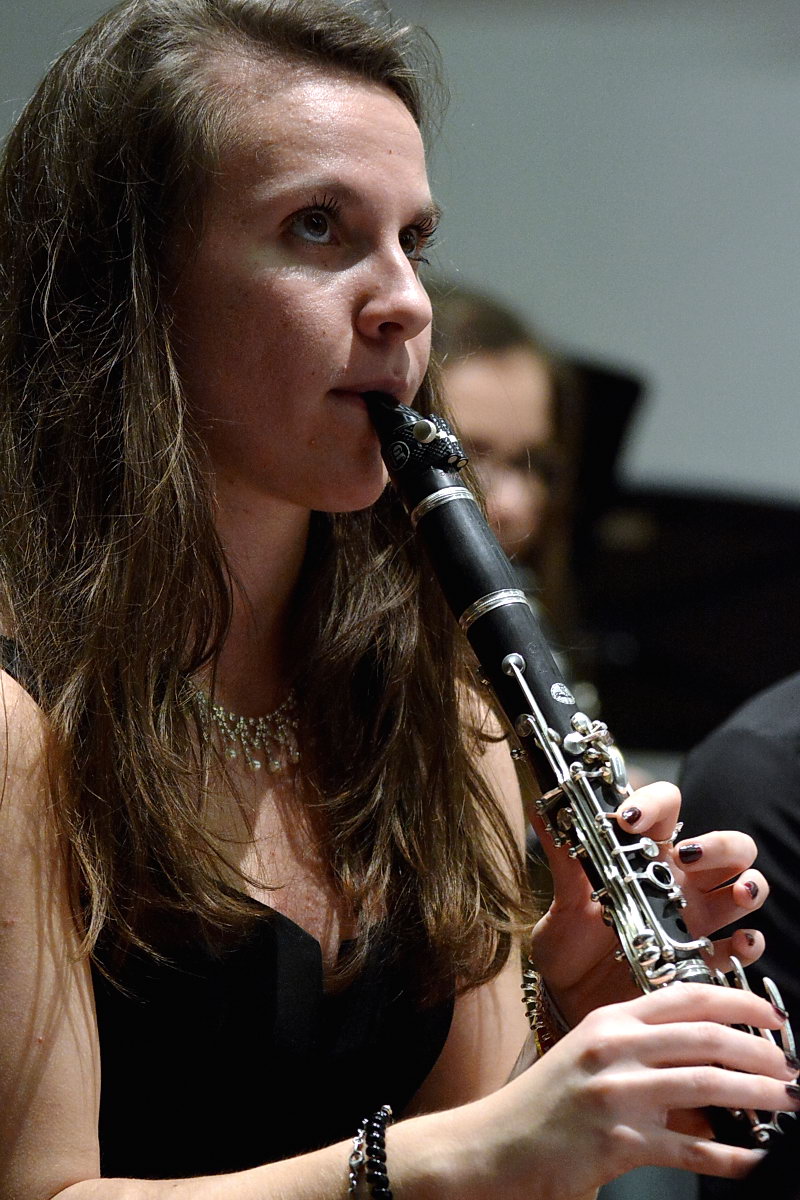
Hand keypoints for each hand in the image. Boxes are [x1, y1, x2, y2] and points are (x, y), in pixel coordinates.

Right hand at [459, 984, 796, 1199]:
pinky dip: (732, 1156)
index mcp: (609, 1021)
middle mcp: (614, 1048)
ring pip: (706, 1085)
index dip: (738, 1002)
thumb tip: (712, 1073)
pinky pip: (691, 1150)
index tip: (772, 1015)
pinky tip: (754, 1159)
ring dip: (759, 1094)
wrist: (492, 1146)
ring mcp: (617, 1094)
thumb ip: (644, 1054)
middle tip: (789, 1065)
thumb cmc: (542, 1105)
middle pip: (705, 1036)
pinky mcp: (618, 1142)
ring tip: (788, 1101)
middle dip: (761, 1051)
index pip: (686, 996)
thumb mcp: (591, 1059)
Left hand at [527, 782, 767, 1025]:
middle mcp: (677, 883)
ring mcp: (696, 921)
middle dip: (719, 844)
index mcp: (643, 857)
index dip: (655, 803)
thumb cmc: (566, 946)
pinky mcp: (703, 962)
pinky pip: (743, 948)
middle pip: (726, 846)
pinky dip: (749, 943)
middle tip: (688, 857)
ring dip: (749, 885)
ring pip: (746, 887)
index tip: (630, 819)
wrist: (565, 1002)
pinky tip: (737, 944)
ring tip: (735, 894)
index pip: (665, 809)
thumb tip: (542, 811)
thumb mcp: (563, 904)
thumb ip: (563, 860)